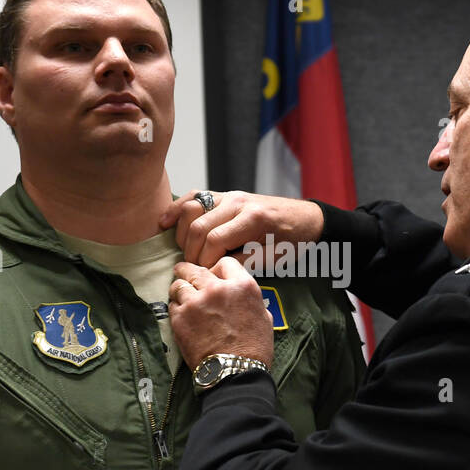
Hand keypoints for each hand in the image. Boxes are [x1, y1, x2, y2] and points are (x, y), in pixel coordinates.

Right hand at [158, 190, 324, 266]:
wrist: (305, 219)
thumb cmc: (292, 242)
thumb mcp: (274, 258)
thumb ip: (244, 261)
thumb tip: (214, 267)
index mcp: (253, 218)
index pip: (215, 241)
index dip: (205, 261)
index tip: (206, 274)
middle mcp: (238, 202)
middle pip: (199, 227)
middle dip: (191, 251)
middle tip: (194, 269)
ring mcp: (229, 196)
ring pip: (191, 209)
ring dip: (182, 233)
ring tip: (185, 251)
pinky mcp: (224, 195)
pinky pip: (194, 197)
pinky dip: (176, 209)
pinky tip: (164, 223)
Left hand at [168, 257, 274, 370]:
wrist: (235, 373)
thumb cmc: (254, 349)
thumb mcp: (264, 317)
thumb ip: (249, 299)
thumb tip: (241, 296)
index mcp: (242, 286)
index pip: (224, 263)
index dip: (217, 268)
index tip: (211, 274)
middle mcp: (217, 289)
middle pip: (195, 269)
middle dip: (187, 271)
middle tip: (182, 272)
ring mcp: (196, 302)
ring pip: (178, 285)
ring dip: (179, 289)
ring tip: (180, 295)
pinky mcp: (180, 318)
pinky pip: (172, 304)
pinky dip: (175, 308)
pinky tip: (181, 315)